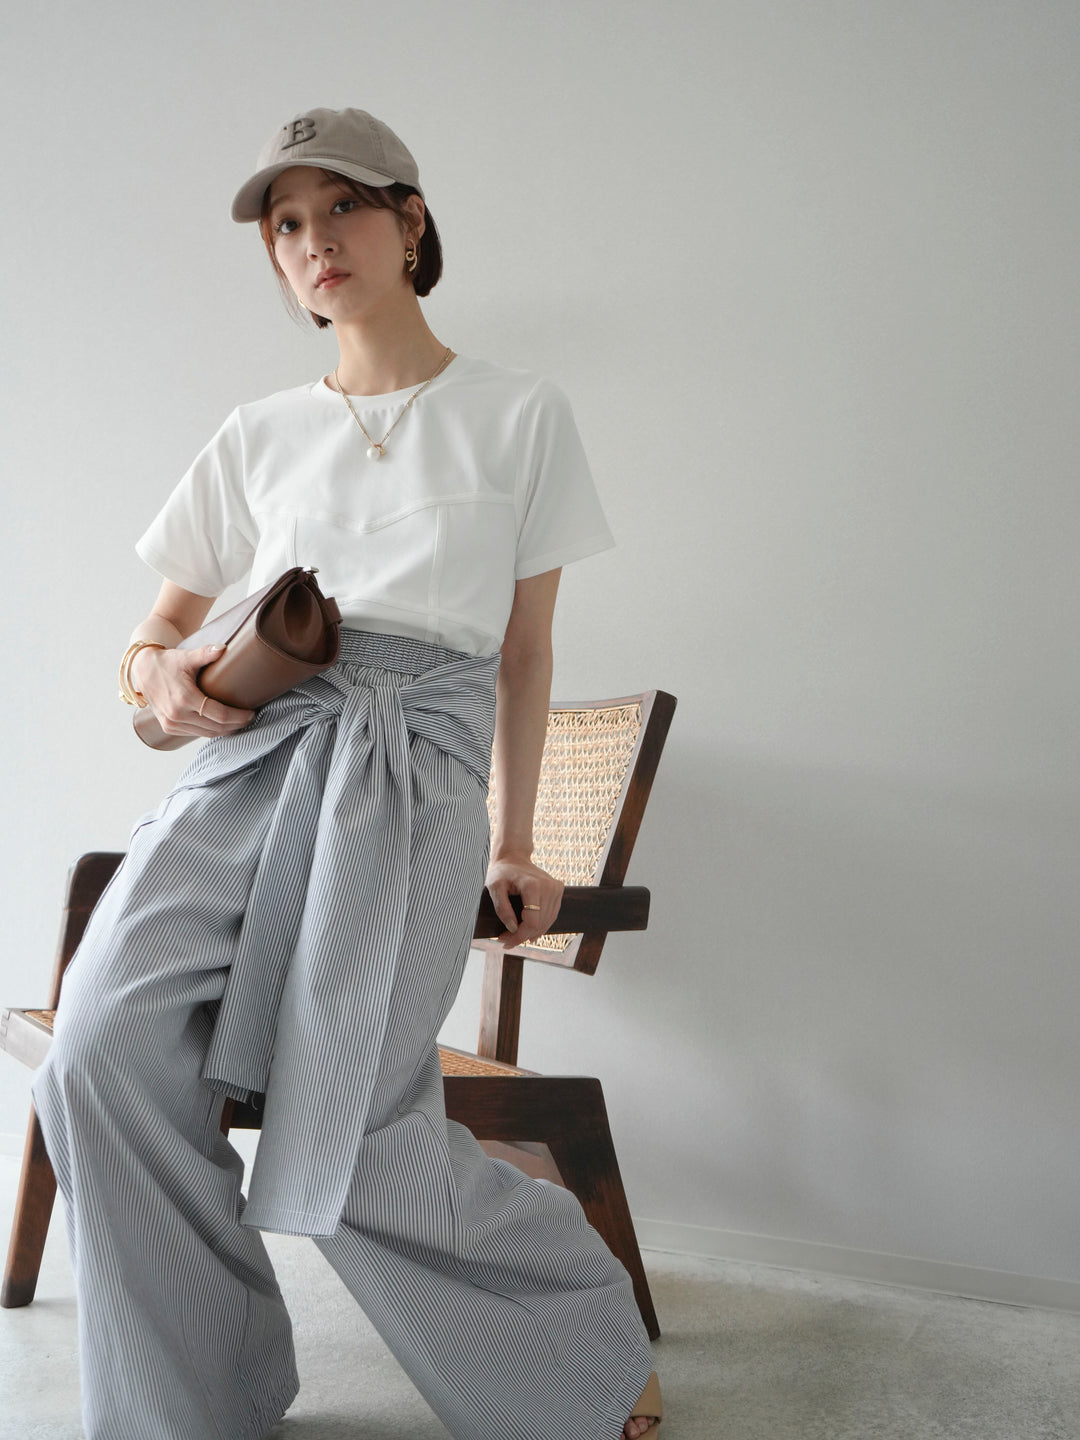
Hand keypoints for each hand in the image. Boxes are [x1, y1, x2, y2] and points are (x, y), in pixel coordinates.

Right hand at [129, 644, 256, 739]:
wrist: (144, 669)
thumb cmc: (168, 662)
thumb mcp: (187, 656)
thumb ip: (206, 653)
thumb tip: (223, 648)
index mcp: (185, 699)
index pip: (220, 715)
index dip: (238, 717)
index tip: (251, 713)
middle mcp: (177, 714)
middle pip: (216, 727)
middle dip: (235, 725)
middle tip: (249, 719)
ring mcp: (171, 723)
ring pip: (206, 733)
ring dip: (224, 731)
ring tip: (239, 723)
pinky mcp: (169, 727)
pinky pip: (195, 733)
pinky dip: (210, 731)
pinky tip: (221, 726)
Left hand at [485, 854, 564, 948]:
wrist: (513, 857)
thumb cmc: (501, 872)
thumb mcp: (494, 888)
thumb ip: (502, 908)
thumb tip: (513, 928)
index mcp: (533, 885)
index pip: (531, 922)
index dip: (518, 936)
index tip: (504, 941)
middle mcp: (549, 886)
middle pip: (540, 924)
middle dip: (522, 936)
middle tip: (505, 940)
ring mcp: (556, 888)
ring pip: (547, 922)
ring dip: (531, 933)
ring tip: (514, 937)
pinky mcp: (558, 889)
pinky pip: (551, 915)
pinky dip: (540, 925)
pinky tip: (528, 931)